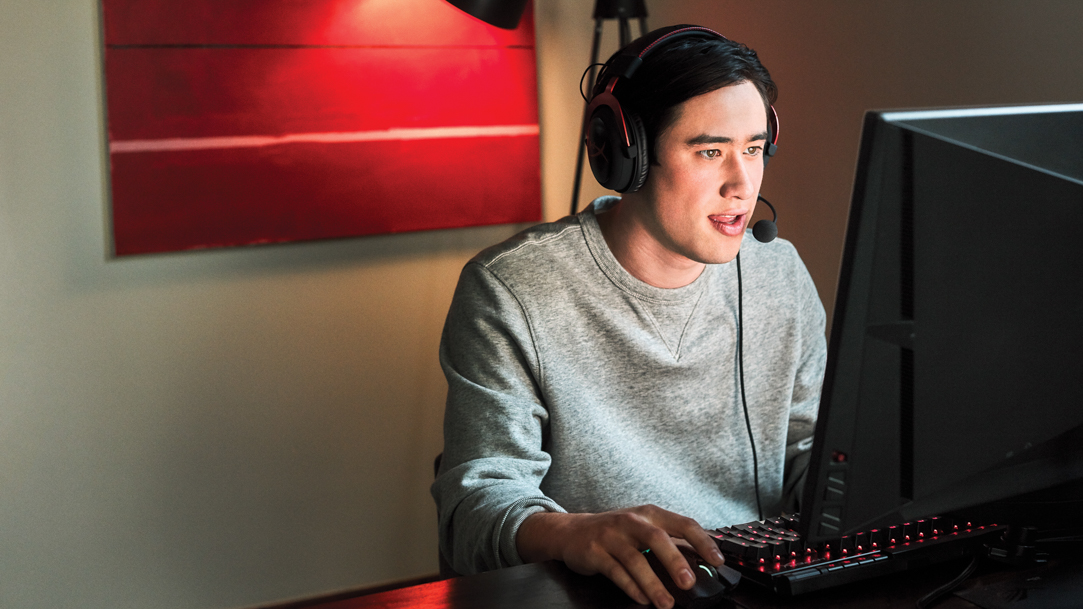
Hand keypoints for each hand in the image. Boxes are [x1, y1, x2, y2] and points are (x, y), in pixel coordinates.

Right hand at [516, 505, 724, 608]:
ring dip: (652, 583)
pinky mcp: (595, 552)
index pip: (682, 523)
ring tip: (665, 603)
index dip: (702, 541)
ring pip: (635, 559)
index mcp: (650, 514)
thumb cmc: (614, 531)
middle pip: (657, 538)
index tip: (718, 560)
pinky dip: (630, 587)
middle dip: (675, 561)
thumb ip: (668, 540)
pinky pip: (615, 571)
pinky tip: (642, 599)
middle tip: (689, 582)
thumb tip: (701, 559)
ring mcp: (611, 536)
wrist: (571, 531)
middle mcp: (631, 522)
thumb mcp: (642, 528)